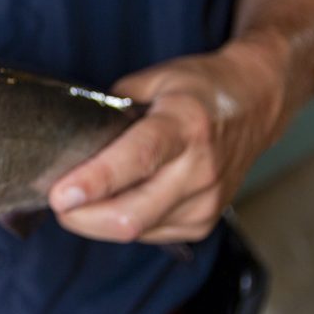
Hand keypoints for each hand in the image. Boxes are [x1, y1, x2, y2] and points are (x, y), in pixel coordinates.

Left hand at [47, 38, 285, 243]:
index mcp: (184, 126)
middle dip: (82, 217)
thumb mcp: (153, 80)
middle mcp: (199, 169)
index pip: (137, 160)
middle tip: (56, 200)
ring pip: (135, 231)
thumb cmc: (200, 90)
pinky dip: (121, 221)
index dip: (95, 181)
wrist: (257, 104)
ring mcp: (205, 202)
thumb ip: (112, 108)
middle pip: (131, 215)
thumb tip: (73, 137)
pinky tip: (116, 200)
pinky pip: (147, 234)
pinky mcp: (202, 223)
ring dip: (97, 221)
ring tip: (82, 197)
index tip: (60, 195)